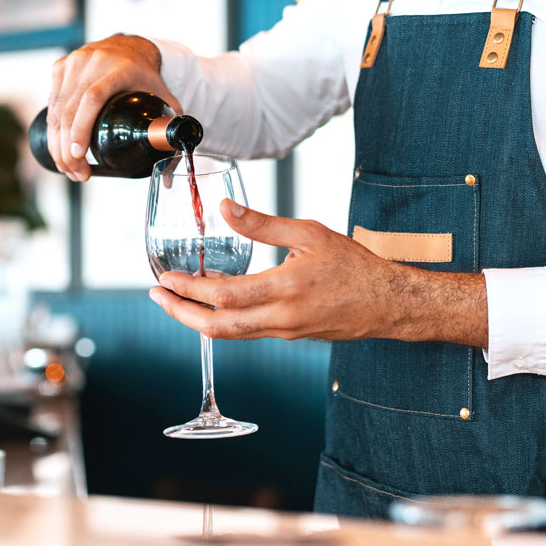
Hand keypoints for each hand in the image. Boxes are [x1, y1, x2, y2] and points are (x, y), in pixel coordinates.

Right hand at [48, 33, 180, 180]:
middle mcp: (93, 62)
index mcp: (119, 68)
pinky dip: (53, 129)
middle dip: (67, 148)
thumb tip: (167, 173)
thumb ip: (170, 129)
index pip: (93, 98)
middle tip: (77, 173)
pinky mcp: (60, 66)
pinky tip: (58, 149)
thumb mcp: (163, 97)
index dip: (82, 128)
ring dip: (57, 144)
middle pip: (70, 109)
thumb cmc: (146, 77)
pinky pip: (52, 103)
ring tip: (68, 168)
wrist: (129, 47)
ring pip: (56, 109)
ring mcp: (73, 62)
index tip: (80, 155)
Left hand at [149, 199, 488, 345]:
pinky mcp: (288, 336)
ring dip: (197, 319)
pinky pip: (246, 331)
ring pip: (229, 334)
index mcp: (285, 288)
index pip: (225, 296)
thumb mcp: (310, 233)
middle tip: (157, 296)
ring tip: (176, 299)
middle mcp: (281, 317)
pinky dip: (221, 319)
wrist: (388, 304)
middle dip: (180, 313)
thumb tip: (224, 209)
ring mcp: (284, 331)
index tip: (165, 280)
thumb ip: (263, 224)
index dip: (189, 290)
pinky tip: (213, 303)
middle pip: (218, 327)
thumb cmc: (354, 266)